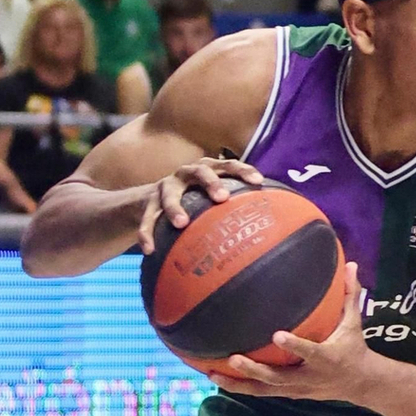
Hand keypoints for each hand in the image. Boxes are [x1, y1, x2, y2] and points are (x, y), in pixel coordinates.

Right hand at [135, 157, 264, 254]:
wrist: (151, 198)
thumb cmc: (193, 200)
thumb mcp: (210, 196)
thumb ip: (233, 205)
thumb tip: (269, 223)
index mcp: (206, 169)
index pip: (228, 165)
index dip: (243, 170)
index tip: (258, 181)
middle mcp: (186, 174)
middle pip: (200, 171)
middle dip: (211, 182)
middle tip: (222, 198)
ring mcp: (165, 187)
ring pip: (169, 194)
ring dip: (174, 207)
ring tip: (181, 223)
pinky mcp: (147, 204)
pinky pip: (146, 219)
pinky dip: (146, 233)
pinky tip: (150, 250)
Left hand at [207, 263, 368, 400]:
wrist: (359, 383)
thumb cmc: (353, 347)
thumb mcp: (354, 322)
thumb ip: (350, 294)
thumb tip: (351, 263)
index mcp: (326, 357)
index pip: (309, 352)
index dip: (294, 346)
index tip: (276, 335)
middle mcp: (308, 376)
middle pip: (278, 377)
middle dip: (254, 369)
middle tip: (232, 358)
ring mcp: (296, 388)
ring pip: (264, 389)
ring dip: (239, 383)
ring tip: (213, 374)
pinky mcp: (288, 393)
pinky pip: (262, 391)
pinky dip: (241, 387)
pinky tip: (219, 379)